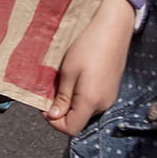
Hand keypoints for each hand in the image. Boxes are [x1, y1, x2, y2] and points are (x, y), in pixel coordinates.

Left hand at [43, 0, 133, 134]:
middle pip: (78, 119)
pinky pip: (92, 100)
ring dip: (70, 101)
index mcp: (91, 102)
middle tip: (51, 89)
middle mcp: (103, 104)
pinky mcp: (111, 89)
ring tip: (63, 80)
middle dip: (61, 109)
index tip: (44, 105)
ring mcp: (109, 97)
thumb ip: (62, 96)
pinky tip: (76, 76)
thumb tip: (54, 116)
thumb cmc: (88, 46)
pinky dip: (80, 94)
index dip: (54, 122)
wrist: (113, 28)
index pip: (71, 129)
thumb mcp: (69, 70)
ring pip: (84, 109)